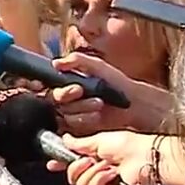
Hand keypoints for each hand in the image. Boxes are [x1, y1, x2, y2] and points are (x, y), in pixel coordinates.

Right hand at [46, 132, 153, 184]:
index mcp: (93, 155)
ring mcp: (102, 182)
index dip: (60, 163)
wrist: (145, 158)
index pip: (71, 161)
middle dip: (76, 166)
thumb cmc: (128, 144)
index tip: (52, 164)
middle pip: (72, 176)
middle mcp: (96, 169)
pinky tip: (112, 173)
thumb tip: (65, 138)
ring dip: (93, 172)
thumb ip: (79, 143)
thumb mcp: (99, 139)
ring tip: (107, 165)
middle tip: (87, 160)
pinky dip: (102, 179)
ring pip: (81, 184)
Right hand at [49, 52, 169, 133]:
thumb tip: (55, 63)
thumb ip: (76, 60)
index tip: (67, 87)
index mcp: (69, 80)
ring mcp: (74, 111)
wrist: (133, 103)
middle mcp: (69, 96)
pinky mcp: (80, 124)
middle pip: (54, 99)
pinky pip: (72, 123)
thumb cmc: (117, 82)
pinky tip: (97, 115)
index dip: (54, 87)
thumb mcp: (97, 65)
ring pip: (64, 112)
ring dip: (80, 108)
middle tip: (80, 91)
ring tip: (98, 103)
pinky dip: (84, 118)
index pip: (51, 84)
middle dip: (67, 96)